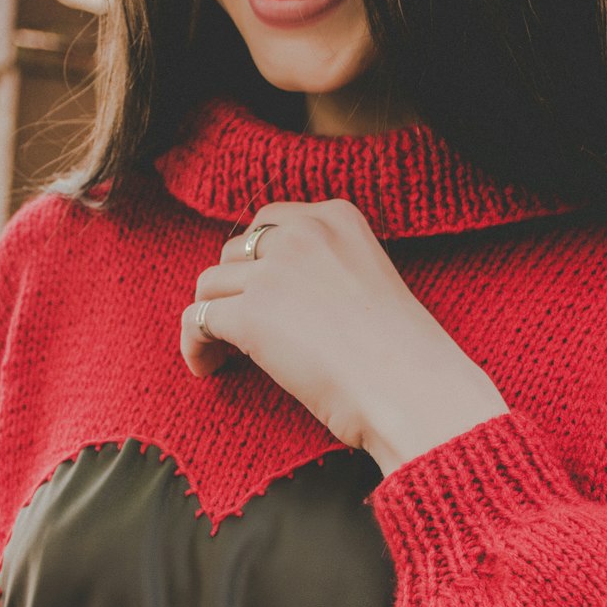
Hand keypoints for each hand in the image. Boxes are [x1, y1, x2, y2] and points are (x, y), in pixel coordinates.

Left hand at [180, 200, 464, 456]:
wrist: (412, 389)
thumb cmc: (403, 356)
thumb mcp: (370, 282)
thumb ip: (325, 271)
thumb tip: (277, 296)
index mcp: (338, 217)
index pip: (270, 221)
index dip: (257, 261)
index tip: (260, 293)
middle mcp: (303, 233)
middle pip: (235, 251)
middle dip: (234, 288)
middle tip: (241, 329)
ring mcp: (274, 271)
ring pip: (209, 285)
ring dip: (211, 318)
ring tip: (224, 354)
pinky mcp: (251, 314)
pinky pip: (197, 321)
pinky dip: (195, 347)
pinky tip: (209, 369)